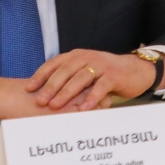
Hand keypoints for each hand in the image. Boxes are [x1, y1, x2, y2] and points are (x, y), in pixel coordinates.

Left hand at [4, 48, 164, 117]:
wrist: (135, 70)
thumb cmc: (105, 74)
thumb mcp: (85, 72)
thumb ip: (68, 77)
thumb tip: (43, 93)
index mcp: (77, 56)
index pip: (54, 63)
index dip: (40, 75)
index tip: (29, 88)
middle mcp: (87, 58)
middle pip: (65, 71)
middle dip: (50, 86)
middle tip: (39, 100)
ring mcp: (101, 66)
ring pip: (80, 78)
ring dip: (66, 93)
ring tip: (55, 106)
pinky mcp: (114, 75)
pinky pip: (101, 87)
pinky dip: (91, 98)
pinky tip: (84, 109)